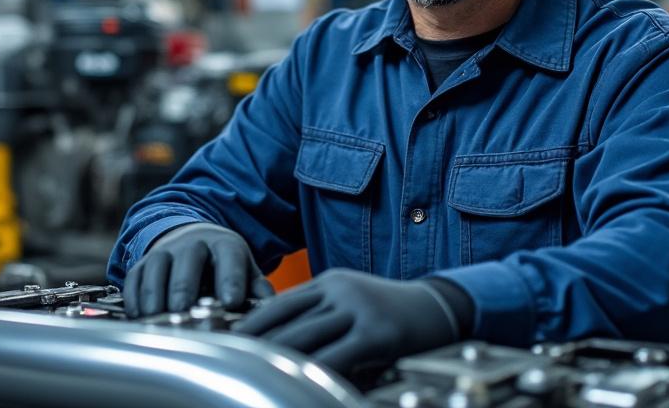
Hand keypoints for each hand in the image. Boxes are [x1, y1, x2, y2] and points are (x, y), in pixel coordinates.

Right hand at [123, 222, 273, 317]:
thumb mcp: (244, 269)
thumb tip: (270, 309)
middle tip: (184, 309)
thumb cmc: (223, 264)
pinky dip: (135, 297)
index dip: (230, 279)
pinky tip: (139, 316)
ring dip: (155, 293)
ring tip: (157, 317)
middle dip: (185, 286)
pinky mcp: (144, 262)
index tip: (231, 301)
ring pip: (157, 268)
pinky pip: (135, 277)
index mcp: (225, 245)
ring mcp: (166, 251)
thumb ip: (257, 289)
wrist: (192, 238)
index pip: (229, 258)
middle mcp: (193, 243)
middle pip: (188, 261)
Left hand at [233, 268, 461, 375]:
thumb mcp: (352, 301)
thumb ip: (320, 314)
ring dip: (277, 360)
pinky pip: (337, 356)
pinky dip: (316, 373)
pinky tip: (302, 386)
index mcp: (328, 282)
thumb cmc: (391, 311)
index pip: (280, 303)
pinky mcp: (376, 333)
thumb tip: (281, 340)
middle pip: (285, 320)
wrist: (440, 307)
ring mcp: (358, 309)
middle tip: (231, 362)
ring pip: (305, 338)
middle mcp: (339, 290)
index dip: (251, 323)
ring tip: (255, 377)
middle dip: (255, 344)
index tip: (228, 341)